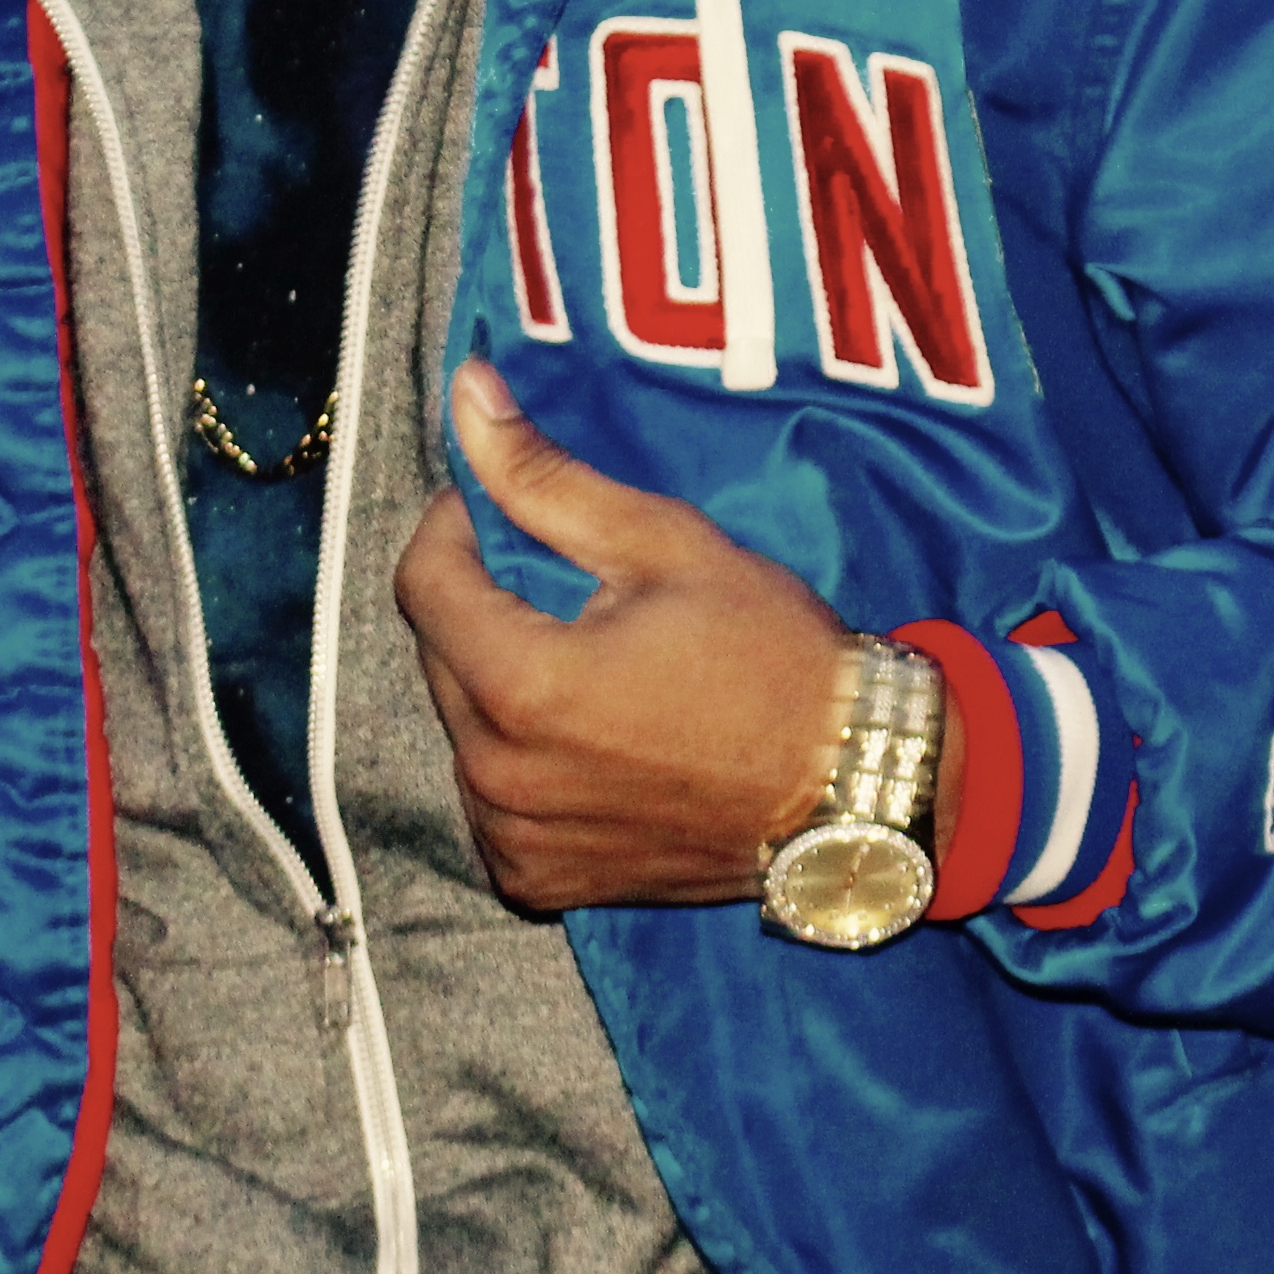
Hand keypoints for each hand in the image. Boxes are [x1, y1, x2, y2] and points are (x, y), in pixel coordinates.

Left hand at [397, 360, 930, 910]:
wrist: (851, 789)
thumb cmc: (773, 656)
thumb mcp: (666, 544)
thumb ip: (547, 479)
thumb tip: (466, 394)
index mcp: (522, 685)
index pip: (422, 581)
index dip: (455, 528)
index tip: (507, 513)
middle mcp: (498, 775)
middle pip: (439, 656)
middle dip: (485, 606)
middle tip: (572, 591)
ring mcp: (514, 836)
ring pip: (463, 726)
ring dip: (501, 684)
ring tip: (593, 668)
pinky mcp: (537, 879)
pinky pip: (491, 797)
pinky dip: (522, 759)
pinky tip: (595, 739)